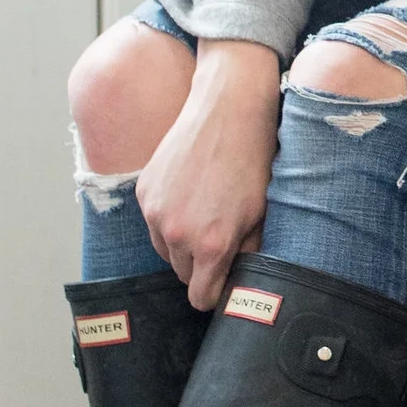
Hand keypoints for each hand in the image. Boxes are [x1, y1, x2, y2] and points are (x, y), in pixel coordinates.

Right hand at [135, 38, 281, 311]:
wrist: (228, 109)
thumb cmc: (253, 159)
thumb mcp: (261, 212)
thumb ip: (248, 253)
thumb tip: (241, 281)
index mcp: (213, 245)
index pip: (202, 298)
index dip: (216, 293)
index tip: (224, 282)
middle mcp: (179, 234)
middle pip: (183, 275)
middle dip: (200, 266)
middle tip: (221, 241)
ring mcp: (157, 213)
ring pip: (166, 250)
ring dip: (182, 244)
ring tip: (206, 214)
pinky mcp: (144, 192)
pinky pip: (154, 223)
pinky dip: (168, 218)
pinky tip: (191, 195)